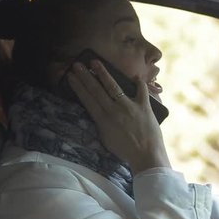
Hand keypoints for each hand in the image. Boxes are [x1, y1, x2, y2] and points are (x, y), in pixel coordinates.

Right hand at [67, 60, 169, 174]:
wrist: (147, 156)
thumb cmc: (125, 151)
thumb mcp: (106, 138)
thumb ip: (101, 123)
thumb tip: (97, 111)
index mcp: (104, 120)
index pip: (87, 99)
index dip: (78, 87)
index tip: (71, 76)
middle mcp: (115, 110)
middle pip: (97, 90)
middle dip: (86, 76)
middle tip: (77, 65)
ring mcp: (130, 107)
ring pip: (114, 86)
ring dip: (104, 73)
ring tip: (95, 62)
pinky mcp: (145, 107)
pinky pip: (142, 91)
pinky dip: (139, 83)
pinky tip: (135, 75)